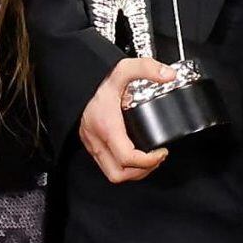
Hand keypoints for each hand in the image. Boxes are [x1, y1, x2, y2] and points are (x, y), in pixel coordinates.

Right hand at [77, 58, 176, 183]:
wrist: (75, 79)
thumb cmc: (95, 79)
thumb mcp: (123, 69)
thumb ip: (146, 68)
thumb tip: (168, 75)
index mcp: (106, 126)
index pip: (127, 158)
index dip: (149, 161)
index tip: (162, 152)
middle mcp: (97, 139)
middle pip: (118, 174)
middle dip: (142, 171)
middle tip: (156, 158)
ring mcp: (91, 143)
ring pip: (112, 173)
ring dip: (132, 172)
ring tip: (148, 159)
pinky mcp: (90, 144)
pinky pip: (106, 165)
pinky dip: (122, 165)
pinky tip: (133, 154)